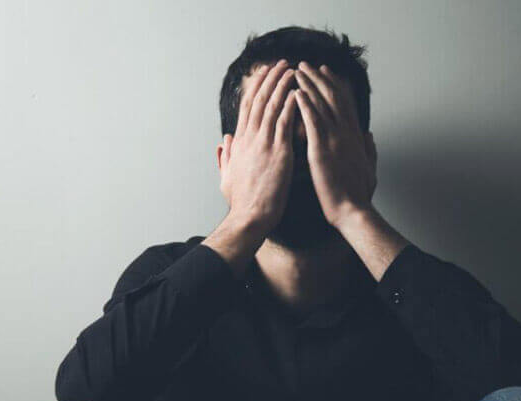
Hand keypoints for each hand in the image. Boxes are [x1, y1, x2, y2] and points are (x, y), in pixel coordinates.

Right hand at [218, 59, 300, 234]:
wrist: (250, 217)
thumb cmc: (241, 202)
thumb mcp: (226, 176)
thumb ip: (224, 156)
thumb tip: (222, 141)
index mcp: (240, 143)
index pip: (246, 108)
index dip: (255, 88)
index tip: (263, 74)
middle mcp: (250, 138)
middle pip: (258, 100)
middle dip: (269, 79)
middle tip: (280, 63)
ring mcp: (263, 143)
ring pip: (272, 106)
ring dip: (281, 85)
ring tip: (291, 69)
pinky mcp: (278, 152)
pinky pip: (285, 122)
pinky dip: (291, 104)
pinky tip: (298, 91)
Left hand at [291, 61, 376, 227]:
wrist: (353, 211)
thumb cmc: (360, 195)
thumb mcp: (370, 167)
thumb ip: (370, 148)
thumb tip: (369, 135)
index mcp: (355, 137)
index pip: (345, 104)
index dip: (335, 85)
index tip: (326, 72)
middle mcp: (347, 133)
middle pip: (333, 97)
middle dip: (320, 79)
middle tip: (308, 64)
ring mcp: (335, 140)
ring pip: (322, 105)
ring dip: (310, 85)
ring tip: (298, 71)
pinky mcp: (322, 150)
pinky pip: (313, 122)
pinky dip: (305, 105)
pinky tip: (297, 92)